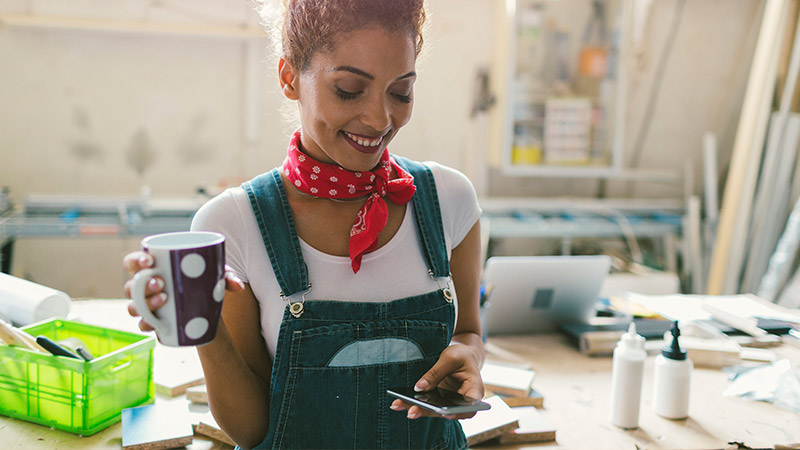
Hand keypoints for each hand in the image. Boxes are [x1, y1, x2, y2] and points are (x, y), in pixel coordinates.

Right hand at [122, 251, 245, 331]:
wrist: (208, 307)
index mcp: (154, 268)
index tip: (150, 261)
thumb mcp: (216, 275)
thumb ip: (226, 276)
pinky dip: (147, 325)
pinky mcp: (155, 322)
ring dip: (145, 304)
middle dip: (143, 284)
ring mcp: (148, 306)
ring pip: (134, 306)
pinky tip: (156, 324)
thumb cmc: (205, 282)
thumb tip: (239, 286)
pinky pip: (143, 325)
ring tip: (165, 299)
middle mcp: (145, 287)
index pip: (132, 262)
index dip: (135, 261)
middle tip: (161, 283)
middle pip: (131, 286)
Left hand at [390, 343, 484, 419]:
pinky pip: (428, 405)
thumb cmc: (461, 354)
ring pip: (434, 411)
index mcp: (474, 390)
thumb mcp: (450, 357)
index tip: (445, 413)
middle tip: (411, 412)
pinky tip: (398, 402)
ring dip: (417, 409)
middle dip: (428, 412)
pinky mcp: (440, 401)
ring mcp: (451, 403)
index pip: (470, 407)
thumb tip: (419, 388)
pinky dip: (414, 403)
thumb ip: (436, 372)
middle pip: (447, 412)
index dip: (458, 412)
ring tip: (397, 405)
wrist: (462, 354)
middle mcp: (463, 401)